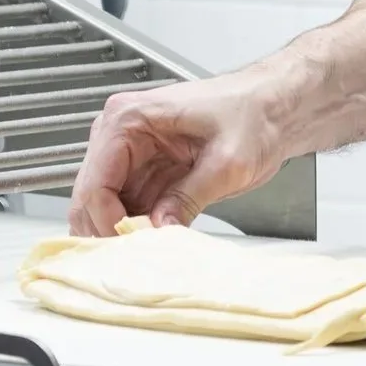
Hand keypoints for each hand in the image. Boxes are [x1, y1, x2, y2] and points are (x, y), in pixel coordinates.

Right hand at [69, 71, 288, 236]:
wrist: (276, 109)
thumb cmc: (255, 115)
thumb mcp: (228, 161)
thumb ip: (189, 197)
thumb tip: (158, 230)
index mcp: (130, 118)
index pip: (94, 183)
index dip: (109, 221)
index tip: (134, 245)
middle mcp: (120, 134)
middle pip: (90, 199)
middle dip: (110, 231)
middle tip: (138, 256)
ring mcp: (130, 155)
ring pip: (104, 209)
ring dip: (123, 233)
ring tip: (148, 251)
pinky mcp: (146, 173)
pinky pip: (128, 209)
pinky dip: (137, 228)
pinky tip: (156, 241)